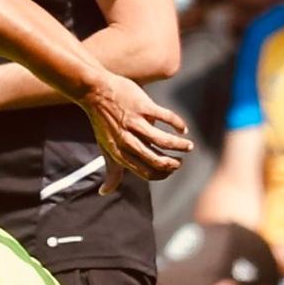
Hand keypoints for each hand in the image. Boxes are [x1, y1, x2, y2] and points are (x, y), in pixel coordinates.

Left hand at [83, 76, 191, 191]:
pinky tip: (182, 129)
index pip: (146, 172)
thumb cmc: (103, 123)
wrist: (95, 92)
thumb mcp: (106, 149)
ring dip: (180, 145)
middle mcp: (127, 140)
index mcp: (120, 153)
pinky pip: (166, 117)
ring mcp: (135, 123)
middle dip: (173, 163)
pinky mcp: (142, 106)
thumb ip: (111, 171)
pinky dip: (178, 124)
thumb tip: (104, 192)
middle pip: (157, 160)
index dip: (163, 174)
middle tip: (181, 161)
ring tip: (188, 146)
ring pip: (164, 140)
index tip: (171, 169)